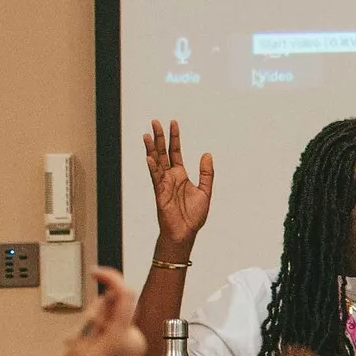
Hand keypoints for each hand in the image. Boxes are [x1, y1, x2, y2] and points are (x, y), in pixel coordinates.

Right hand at [61, 268, 147, 355]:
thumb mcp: (78, 342)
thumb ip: (94, 317)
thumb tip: (106, 301)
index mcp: (120, 336)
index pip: (125, 294)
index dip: (111, 278)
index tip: (97, 274)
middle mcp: (134, 338)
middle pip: (116, 305)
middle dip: (97, 312)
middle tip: (84, 335)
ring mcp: (137, 344)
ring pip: (116, 316)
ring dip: (98, 324)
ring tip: (86, 347)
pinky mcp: (135, 349)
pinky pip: (119, 328)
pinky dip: (105, 333)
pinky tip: (93, 350)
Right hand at [143, 119, 213, 253]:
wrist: (185, 233)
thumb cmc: (193, 216)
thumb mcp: (205, 191)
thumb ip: (206, 173)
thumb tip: (207, 154)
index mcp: (180, 175)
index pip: (175, 152)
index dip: (175, 138)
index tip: (173, 123)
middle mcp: (170, 177)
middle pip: (163, 153)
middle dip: (160, 137)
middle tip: (155, 121)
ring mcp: (163, 184)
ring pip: (156, 162)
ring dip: (151, 149)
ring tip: (147, 134)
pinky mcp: (160, 193)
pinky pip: (155, 178)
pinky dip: (152, 167)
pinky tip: (149, 157)